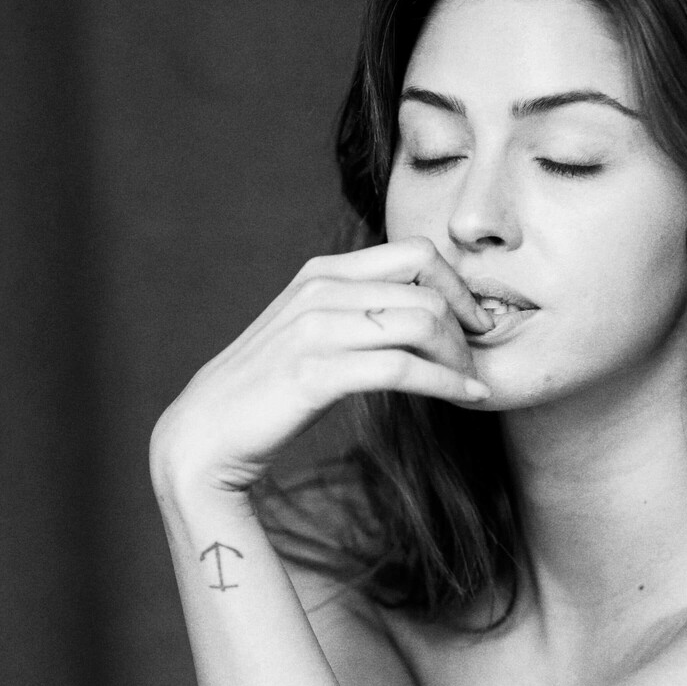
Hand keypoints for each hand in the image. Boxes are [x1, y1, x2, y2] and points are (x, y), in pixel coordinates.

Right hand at [150, 237, 490, 494]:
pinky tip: (466, 396)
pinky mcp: (316, 373)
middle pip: (427, 288)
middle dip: (466, 324)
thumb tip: (421, 312)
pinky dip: (445, 383)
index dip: (458, 284)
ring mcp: (315, 329)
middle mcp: (320, 289)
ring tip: (471, 380)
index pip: (416, 252)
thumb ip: (355, 311)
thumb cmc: (266, 390)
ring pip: (421, 322)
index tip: (475, 320)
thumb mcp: (311, 332)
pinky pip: (403, 368)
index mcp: (323, 272)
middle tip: (478, 358)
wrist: (207, 432)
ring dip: (459, 355)